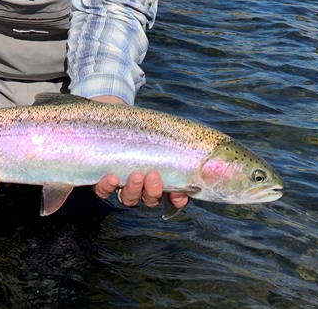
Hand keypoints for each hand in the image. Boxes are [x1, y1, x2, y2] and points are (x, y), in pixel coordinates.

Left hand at [90, 95, 189, 212]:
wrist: (115, 115)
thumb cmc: (147, 125)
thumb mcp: (170, 132)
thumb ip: (186, 145)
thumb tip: (215, 155)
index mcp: (162, 178)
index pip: (173, 197)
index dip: (177, 201)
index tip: (178, 196)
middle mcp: (143, 185)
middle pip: (149, 198)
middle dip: (153, 191)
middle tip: (153, 176)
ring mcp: (122, 182)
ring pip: (128, 197)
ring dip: (133, 190)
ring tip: (135, 175)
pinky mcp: (101, 176)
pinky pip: (103, 190)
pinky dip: (106, 187)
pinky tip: (110, 177)